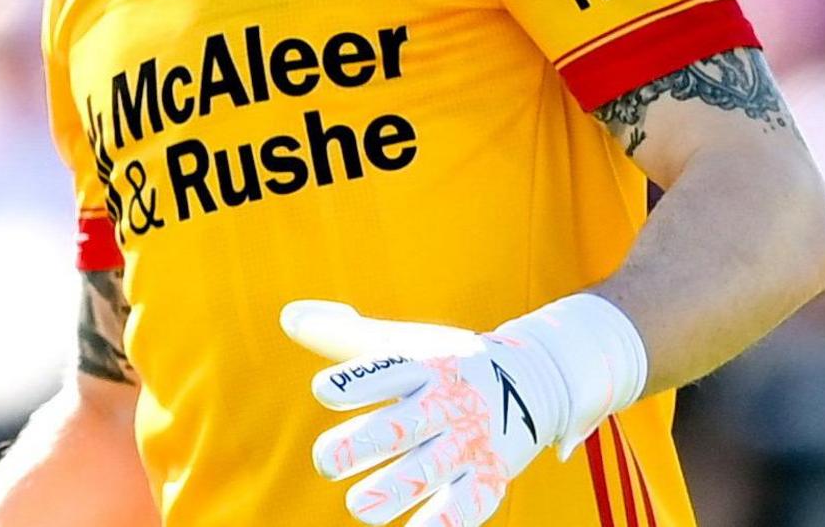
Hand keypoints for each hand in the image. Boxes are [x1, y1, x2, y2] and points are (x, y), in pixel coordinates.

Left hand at [281, 300, 562, 526]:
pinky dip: (442, 521)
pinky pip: (467, 504)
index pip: (388, 371)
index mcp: (424, 366)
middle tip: (324, 461)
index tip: (323, 391)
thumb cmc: (446, 363)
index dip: (357, 382)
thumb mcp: (403, 344)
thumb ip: (343, 336)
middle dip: (364, 444)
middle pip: (404, 425)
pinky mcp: (489, 477)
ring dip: (395, 489)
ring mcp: (469, 442)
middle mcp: (447, 404)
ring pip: (430, 469)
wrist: (536, 381)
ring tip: (358, 507)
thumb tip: (288, 317)